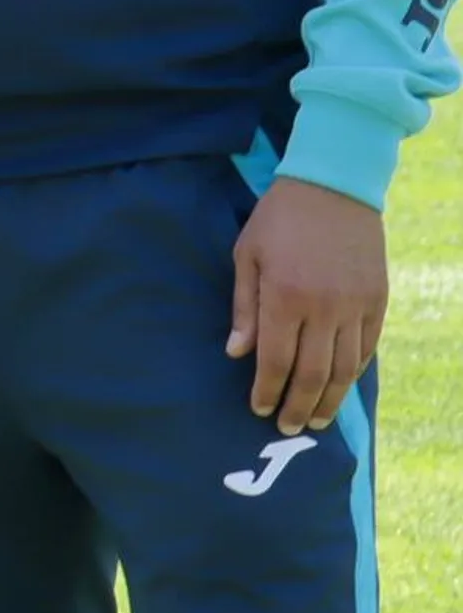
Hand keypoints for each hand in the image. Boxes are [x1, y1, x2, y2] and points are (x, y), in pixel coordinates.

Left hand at [227, 176, 387, 436]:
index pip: (275, 359)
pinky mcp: (377, 300)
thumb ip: (244, 307)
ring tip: (316, 419)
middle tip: (287, 427)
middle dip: (298, 405)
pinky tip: (341, 385)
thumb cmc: (279, 217)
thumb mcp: (248, 254)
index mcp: (284, 295)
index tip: (259, 409)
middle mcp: (322, 307)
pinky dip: (353, 372)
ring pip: (344, 369)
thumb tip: (236, 354)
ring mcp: (354, 306)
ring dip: (330, 400)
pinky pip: (366, 348)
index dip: (267, 389)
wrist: (333, 185)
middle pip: (312, 374)